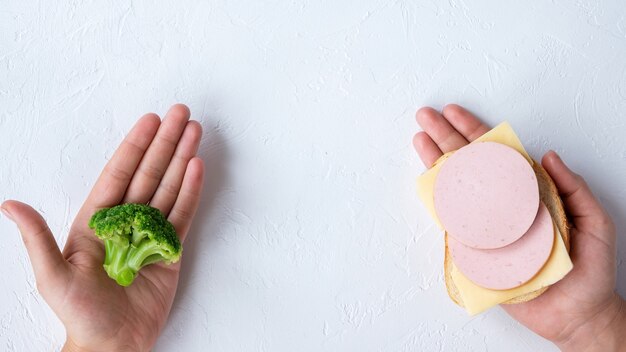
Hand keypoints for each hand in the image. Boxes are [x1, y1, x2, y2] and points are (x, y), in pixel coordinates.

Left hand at [1, 104, 203, 351]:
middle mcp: (126, 220)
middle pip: (149, 173)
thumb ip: (37, 238)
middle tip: (182, 114)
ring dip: (182, 159)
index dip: (135, 146)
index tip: (150, 120)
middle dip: (165, 142)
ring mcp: (151, 233)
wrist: (113, 343)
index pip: (119, 174)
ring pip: (169, 187)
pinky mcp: (171, 249)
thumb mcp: (52, 276)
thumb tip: (10, 204)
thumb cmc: (79, 313)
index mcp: (97, 221)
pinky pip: (182, 214)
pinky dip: (191, 190)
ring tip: (194, 132)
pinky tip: (196, 167)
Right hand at [413, 104, 625, 350]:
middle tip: (426, 116)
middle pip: (470, 164)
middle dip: (446, 137)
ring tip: (419, 140)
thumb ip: (573, 188)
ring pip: (456, 189)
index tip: (455, 113)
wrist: (576, 314)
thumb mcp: (594, 221)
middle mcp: (504, 205)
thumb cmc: (589, 269)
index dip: (475, 131)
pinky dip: (438, 203)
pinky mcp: (476, 252)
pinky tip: (427, 182)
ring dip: (436, 162)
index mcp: (528, 193)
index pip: (498, 154)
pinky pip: (454, 224)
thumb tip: (547, 155)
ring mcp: (487, 227)